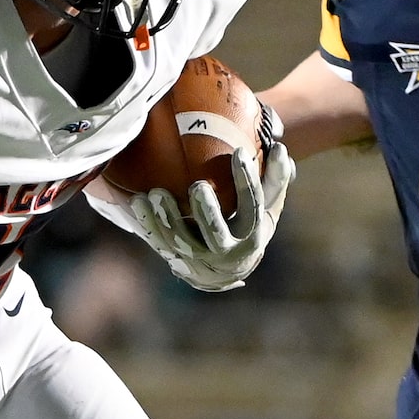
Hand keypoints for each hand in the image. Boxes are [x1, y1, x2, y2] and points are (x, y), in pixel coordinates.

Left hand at [124, 141, 293, 292]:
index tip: (239, 151)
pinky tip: (138, 202)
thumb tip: (280, 148)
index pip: (252, 206)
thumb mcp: (268, 206)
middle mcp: (227, 252)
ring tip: (156, 193)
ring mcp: (200, 260)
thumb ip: (275, 178)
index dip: (246, 180)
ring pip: (182, 242)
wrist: (228, 270)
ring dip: (167, 218)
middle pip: (216, 233)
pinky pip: (161, 243)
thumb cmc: (249, 225)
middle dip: (207, 212)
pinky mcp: (178, 261)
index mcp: (253, 235)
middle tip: (197, 186)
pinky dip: (149, 223)